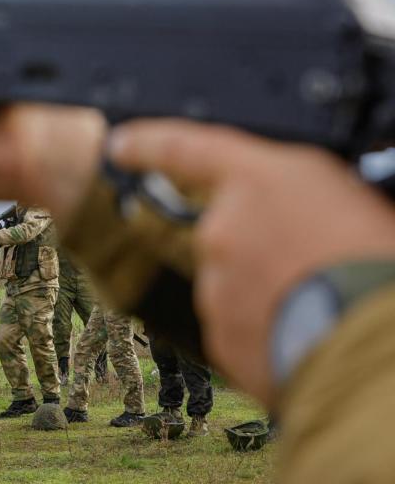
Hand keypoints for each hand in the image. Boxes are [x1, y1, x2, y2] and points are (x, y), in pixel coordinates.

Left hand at [110, 119, 394, 405]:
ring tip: (325, 301)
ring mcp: (215, 286)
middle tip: (315, 261)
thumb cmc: (378, 261)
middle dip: (262, 247)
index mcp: (256, 180)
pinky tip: (311, 332)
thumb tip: (294, 210)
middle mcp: (222, 229)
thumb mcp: (348, 196)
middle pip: (226, 231)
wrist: (376, 347)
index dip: (149, 143)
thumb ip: (298, 193)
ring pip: (233, 283)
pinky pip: (240, 327)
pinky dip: (269, 330)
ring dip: (269, 290)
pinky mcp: (220, 337)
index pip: (183, 148)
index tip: (120, 144)